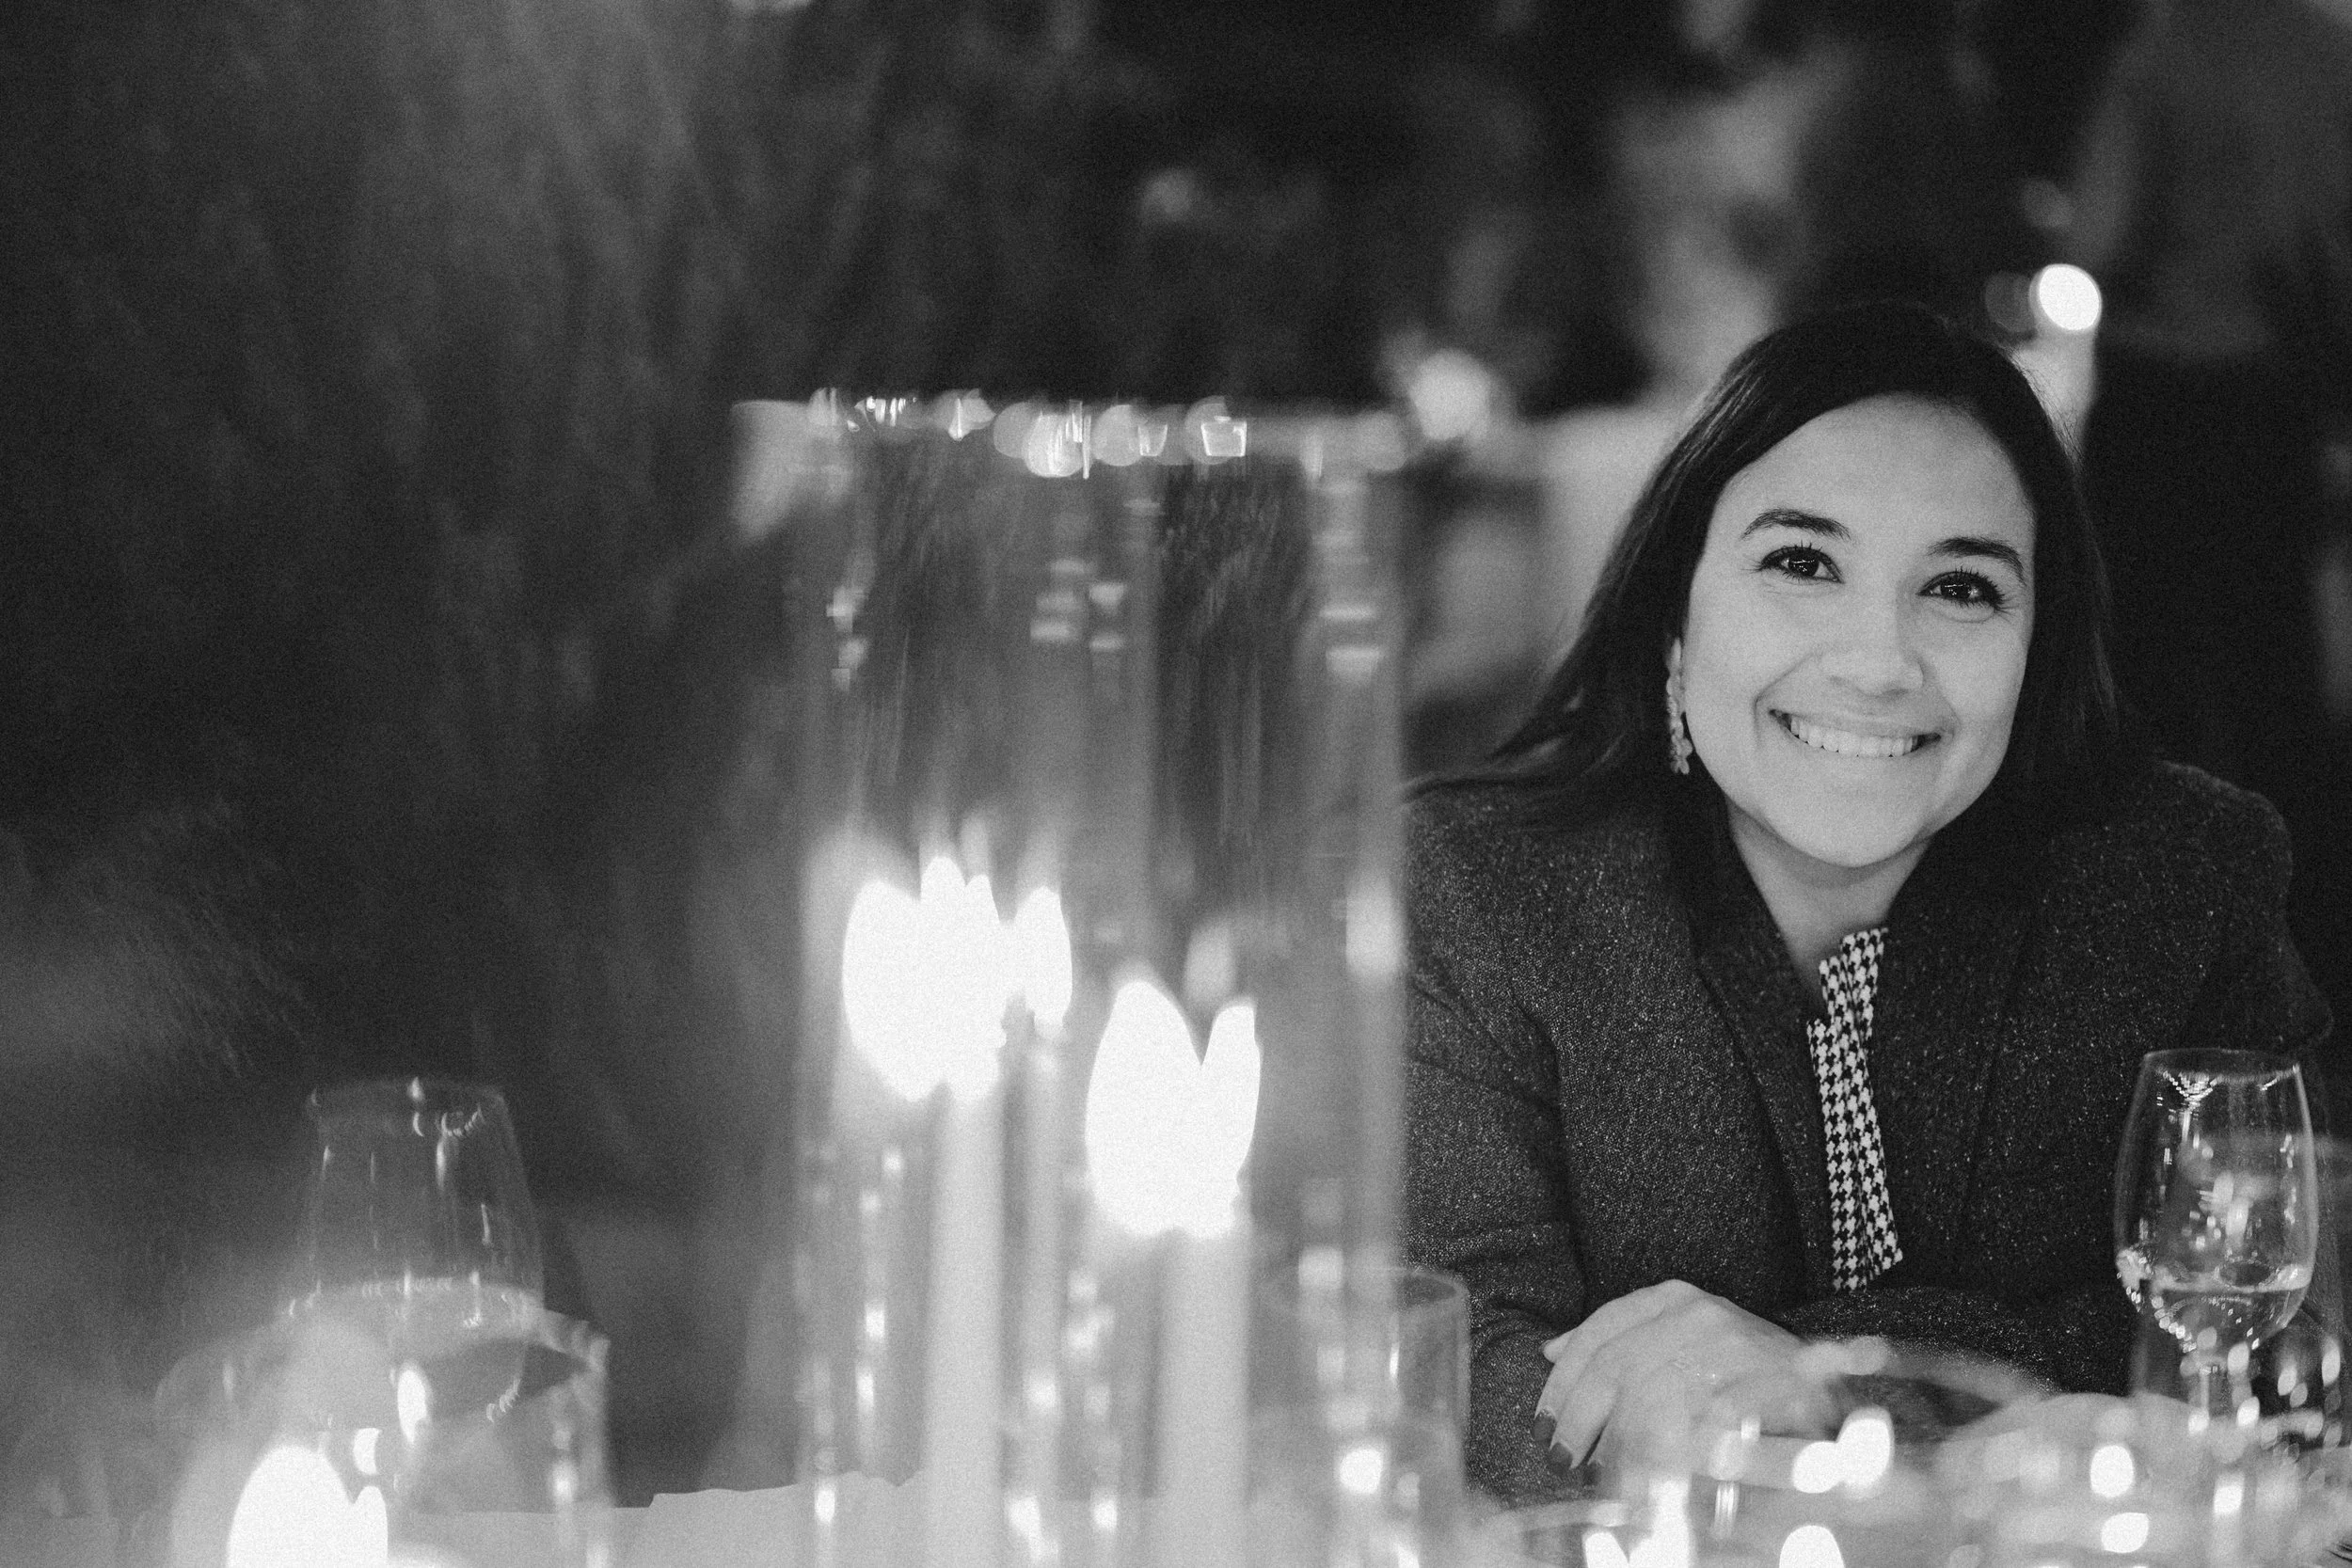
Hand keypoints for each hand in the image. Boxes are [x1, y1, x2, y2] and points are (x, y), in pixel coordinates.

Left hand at [1535, 1280, 1813, 1469]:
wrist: (1838, 1397)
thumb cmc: (1744, 1376)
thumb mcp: (1679, 1343)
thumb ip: (1622, 1343)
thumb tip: (1552, 1351)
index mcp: (1677, 1298)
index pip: (1602, 1331)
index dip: (1565, 1381)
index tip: (1545, 1423)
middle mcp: (1703, 1315)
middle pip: (1619, 1367)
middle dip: (1581, 1420)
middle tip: (1564, 1459)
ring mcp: (1737, 1349)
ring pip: (1654, 1399)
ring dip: (1619, 1445)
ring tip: (1600, 1476)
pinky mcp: (1768, 1388)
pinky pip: (1705, 1427)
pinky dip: (1674, 1456)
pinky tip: (1654, 1480)